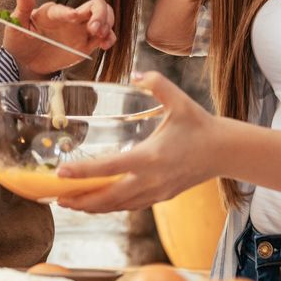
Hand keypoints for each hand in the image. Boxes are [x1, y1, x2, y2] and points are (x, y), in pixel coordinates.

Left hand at [4, 0, 115, 75]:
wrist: (26, 61)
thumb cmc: (19, 40)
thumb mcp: (17, 24)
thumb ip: (24, 4)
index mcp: (53, 13)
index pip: (64, 10)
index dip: (70, 13)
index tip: (74, 17)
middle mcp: (71, 18)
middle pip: (95, 5)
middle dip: (100, 14)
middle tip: (95, 29)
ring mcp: (80, 29)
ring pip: (104, 18)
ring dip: (107, 24)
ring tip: (101, 37)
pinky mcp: (86, 43)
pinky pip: (104, 36)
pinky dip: (109, 38)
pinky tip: (105, 45)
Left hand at [53, 72, 217, 212]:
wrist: (224, 152)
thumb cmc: (199, 124)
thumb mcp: (179, 99)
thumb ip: (156, 82)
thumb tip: (135, 73)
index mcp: (150, 157)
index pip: (109, 167)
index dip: (82, 172)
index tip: (60, 173)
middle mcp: (151, 179)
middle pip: (108, 198)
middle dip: (80, 200)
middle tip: (56, 198)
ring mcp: (156, 192)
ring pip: (118, 206)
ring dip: (93, 207)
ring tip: (70, 204)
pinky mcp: (161, 197)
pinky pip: (130, 206)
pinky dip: (111, 207)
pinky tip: (98, 203)